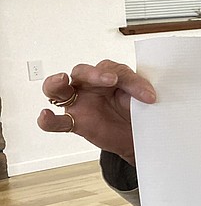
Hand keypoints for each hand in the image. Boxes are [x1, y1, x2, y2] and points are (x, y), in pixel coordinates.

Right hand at [36, 61, 156, 165]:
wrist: (136, 136)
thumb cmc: (135, 112)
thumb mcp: (140, 99)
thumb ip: (140, 92)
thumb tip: (148, 96)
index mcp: (107, 75)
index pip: (113, 69)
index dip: (131, 81)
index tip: (148, 95)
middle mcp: (89, 86)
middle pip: (82, 72)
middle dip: (95, 73)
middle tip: (112, 79)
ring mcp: (78, 103)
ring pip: (57, 89)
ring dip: (56, 83)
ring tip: (61, 80)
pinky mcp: (74, 122)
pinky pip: (56, 121)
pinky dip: (47, 119)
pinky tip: (45, 115)